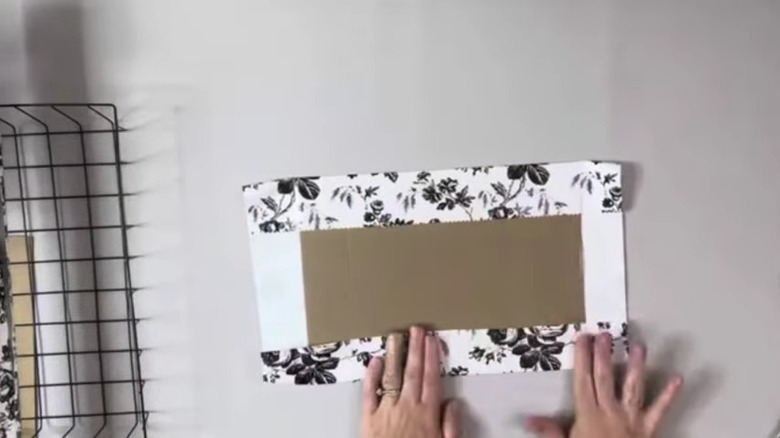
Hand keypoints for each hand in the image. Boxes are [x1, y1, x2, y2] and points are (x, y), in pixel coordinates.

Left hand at [361, 326, 460, 437]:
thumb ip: (451, 427)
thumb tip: (454, 402)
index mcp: (427, 414)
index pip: (432, 380)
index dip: (433, 359)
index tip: (433, 340)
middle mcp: (407, 407)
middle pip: (414, 373)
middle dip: (417, 350)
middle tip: (418, 329)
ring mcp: (386, 411)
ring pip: (393, 377)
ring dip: (398, 356)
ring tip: (399, 337)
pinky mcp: (368, 419)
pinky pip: (369, 393)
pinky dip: (371, 376)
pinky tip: (374, 360)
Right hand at [527, 333, 682, 437]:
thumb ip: (550, 431)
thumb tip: (527, 419)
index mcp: (588, 414)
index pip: (583, 381)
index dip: (582, 358)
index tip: (583, 338)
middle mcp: (610, 412)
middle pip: (605, 379)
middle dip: (604, 355)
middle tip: (605, 334)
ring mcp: (631, 419)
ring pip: (633, 388)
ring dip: (636, 366)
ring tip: (638, 345)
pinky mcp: (649, 428)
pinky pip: (660, 410)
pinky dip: (670, 395)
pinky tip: (679, 379)